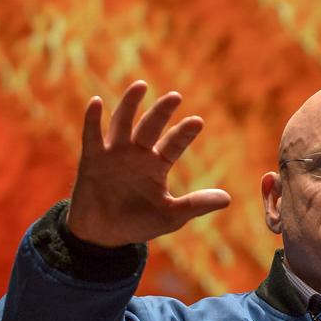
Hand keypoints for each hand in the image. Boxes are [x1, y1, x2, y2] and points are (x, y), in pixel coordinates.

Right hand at [66, 80, 230, 245]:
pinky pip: (92, 136)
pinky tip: (96, 102)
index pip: (173, 144)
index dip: (183, 133)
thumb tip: (228, 199)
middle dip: (162, 112)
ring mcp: (113, 154)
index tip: (197, 121)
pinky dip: (92, 119)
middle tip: (176, 96)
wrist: (104, 235)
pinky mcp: (91, 159)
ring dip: (129, 104)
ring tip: (141, 86)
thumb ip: (196, 205)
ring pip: (122, 123)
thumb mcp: (171, 215)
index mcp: (156, 165)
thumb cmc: (139, 223)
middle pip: (150, 127)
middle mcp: (136, 154)